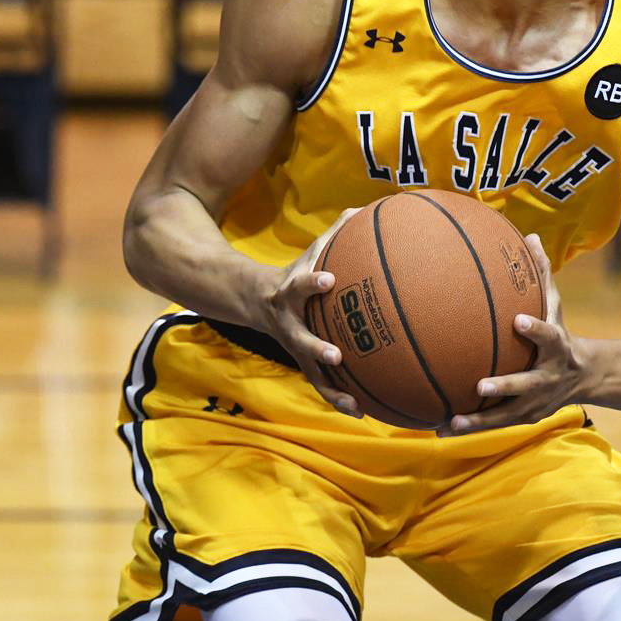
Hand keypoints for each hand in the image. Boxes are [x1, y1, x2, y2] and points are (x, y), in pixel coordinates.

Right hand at [253, 209, 363, 415]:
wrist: (256, 300)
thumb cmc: (296, 273)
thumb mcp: (311, 251)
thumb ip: (336, 232)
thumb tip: (364, 208)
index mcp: (292, 291)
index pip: (301, 284)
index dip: (312, 282)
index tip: (329, 278)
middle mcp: (290, 323)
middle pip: (300, 339)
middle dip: (316, 348)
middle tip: (337, 356)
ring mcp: (295, 347)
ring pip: (310, 372)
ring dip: (331, 389)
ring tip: (354, 403)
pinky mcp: (303, 364)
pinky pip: (322, 386)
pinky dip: (340, 399)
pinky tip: (364, 412)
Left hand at [441, 234, 590, 432]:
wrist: (586, 376)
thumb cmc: (558, 332)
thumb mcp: (555, 304)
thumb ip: (541, 274)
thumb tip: (531, 234)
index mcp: (555, 347)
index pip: (548, 335)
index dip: (535, 329)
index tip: (518, 320)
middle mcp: (547, 378)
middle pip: (527, 385)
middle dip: (506, 386)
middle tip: (481, 385)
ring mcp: (537, 402)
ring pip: (507, 415)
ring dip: (480, 420)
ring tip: (451, 422)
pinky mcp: (525, 418)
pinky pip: (495, 425)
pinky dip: (471, 427)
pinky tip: (439, 428)